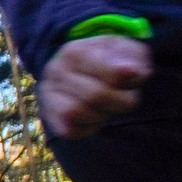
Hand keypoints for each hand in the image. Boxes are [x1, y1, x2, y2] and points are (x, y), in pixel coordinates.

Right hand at [37, 35, 151, 139]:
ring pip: (76, 113)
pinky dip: (88, 128)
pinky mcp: (50, 116)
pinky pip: (70, 130)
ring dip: (101, 115)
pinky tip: (96, 117)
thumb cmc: (111, 60)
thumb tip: (129, 70)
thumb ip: (130, 57)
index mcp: (75, 51)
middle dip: (120, 101)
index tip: (132, 77)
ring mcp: (48, 94)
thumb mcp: (125, 50)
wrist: (85, 69)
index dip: (129, 81)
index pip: (109, 74)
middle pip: (95, 95)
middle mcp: (55, 71)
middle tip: (125, 96)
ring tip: (108, 106)